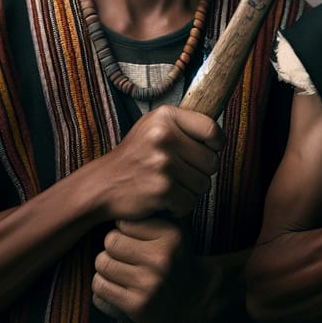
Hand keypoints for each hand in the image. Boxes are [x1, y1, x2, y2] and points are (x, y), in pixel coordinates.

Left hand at [92, 217, 210, 322]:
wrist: (193, 297)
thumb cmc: (174, 258)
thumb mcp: (172, 231)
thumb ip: (149, 216)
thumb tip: (117, 203)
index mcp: (171, 235)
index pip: (124, 222)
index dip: (125, 230)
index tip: (134, 239)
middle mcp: (161, 258)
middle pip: (110, 242)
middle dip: (113, 249)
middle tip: (125, 256)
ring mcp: (149, 283)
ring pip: (101, 265)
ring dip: (106, 269)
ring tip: (122, 272)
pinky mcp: (137, 306)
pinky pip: (99, 290)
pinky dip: (104, 289)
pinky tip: (119, 288)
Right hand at [96, 105, 224, 220]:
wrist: (102, 185)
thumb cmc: (136, 156)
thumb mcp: (154, 127)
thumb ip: (184, 125)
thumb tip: (219, 136)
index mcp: (165, 116)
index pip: (212, 129)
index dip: (217, 144)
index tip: (210, 150)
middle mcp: (164, 136)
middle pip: (212, 161)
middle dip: (202, 171)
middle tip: (182, 173)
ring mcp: (163, 163)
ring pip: (204, 184)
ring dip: (192, 190)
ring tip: (172, 185)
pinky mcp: (162, 189)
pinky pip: (191, 201)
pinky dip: (181, 205)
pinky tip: (165, 199)